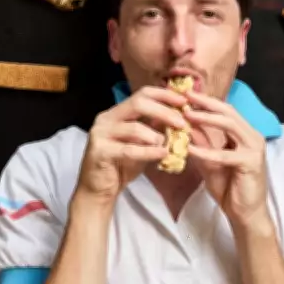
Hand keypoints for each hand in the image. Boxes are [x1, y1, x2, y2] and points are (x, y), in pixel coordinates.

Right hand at [76, 86, 187, 204]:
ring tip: (169, 145)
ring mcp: (100, 133)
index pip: (142, 93)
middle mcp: (106, 118)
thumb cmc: (122, 165)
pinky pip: (129, 150)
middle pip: (139, 104)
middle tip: (182, 123)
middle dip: (164, 112)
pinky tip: (163, 154)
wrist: (99, 190)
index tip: (184, 101)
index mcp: (116, 112)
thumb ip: (155, 129)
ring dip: (156, 136)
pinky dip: (149, 152)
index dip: (164, 95)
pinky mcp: (99, 151)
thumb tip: (179, 118)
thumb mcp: (142, 144)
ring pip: (134, 128)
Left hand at [183, 91, 271, 230]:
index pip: (225, 111)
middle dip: (205, 103)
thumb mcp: (210, 161)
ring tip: (187, 115)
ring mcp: (254, 148)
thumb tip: (184, 125)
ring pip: (230, 125)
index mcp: (244, 134)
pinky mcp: (251, 162)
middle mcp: (253, 136)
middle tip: (185, 97)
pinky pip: (226, 154)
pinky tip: (190, 149)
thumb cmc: (229, 188)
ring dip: (207, 119)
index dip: (206, 102)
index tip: (185, 95)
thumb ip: (201, 143)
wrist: (245, 214)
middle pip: (229, 112)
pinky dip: (207, 151)